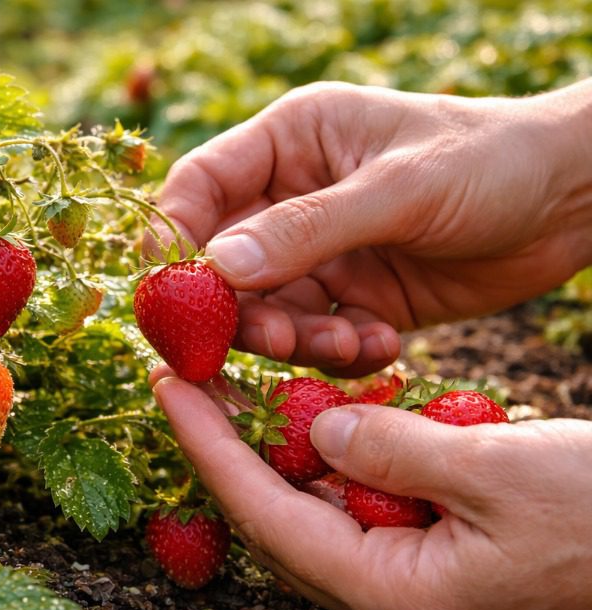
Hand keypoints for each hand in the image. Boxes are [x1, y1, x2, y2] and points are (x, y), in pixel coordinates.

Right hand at [151, 80, 591, 375]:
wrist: (573, 202)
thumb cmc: (490, 162)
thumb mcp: (399, 189)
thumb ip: (305, 229)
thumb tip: (216, 269)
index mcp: (290, 143)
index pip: (199, 188)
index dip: (174, 241)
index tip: (170, 297)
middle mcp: (292, 200)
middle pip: (222, 265)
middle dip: (241, 310)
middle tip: (274, 338)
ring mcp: (322, 255)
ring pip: (268, 313)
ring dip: (297, 340)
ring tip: (350, 341)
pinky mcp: (354, 301)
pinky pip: (317, 341)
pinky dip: (339, 354)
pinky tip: (383, 344)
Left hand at [151, 371, 591, 609]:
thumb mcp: (495, 467)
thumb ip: (391, 447)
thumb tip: (315, 429)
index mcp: (396, 597)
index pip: (267, 516)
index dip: (209, 448)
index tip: (168, 387)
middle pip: (281, 524)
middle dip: (233, 450)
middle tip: (193, 382)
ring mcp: (418, 596)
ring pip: (320, 520)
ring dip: (281, 457)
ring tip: (239, 390)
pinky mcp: (442, 574)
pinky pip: (366, 519)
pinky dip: (339, 469)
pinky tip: (323, 421)